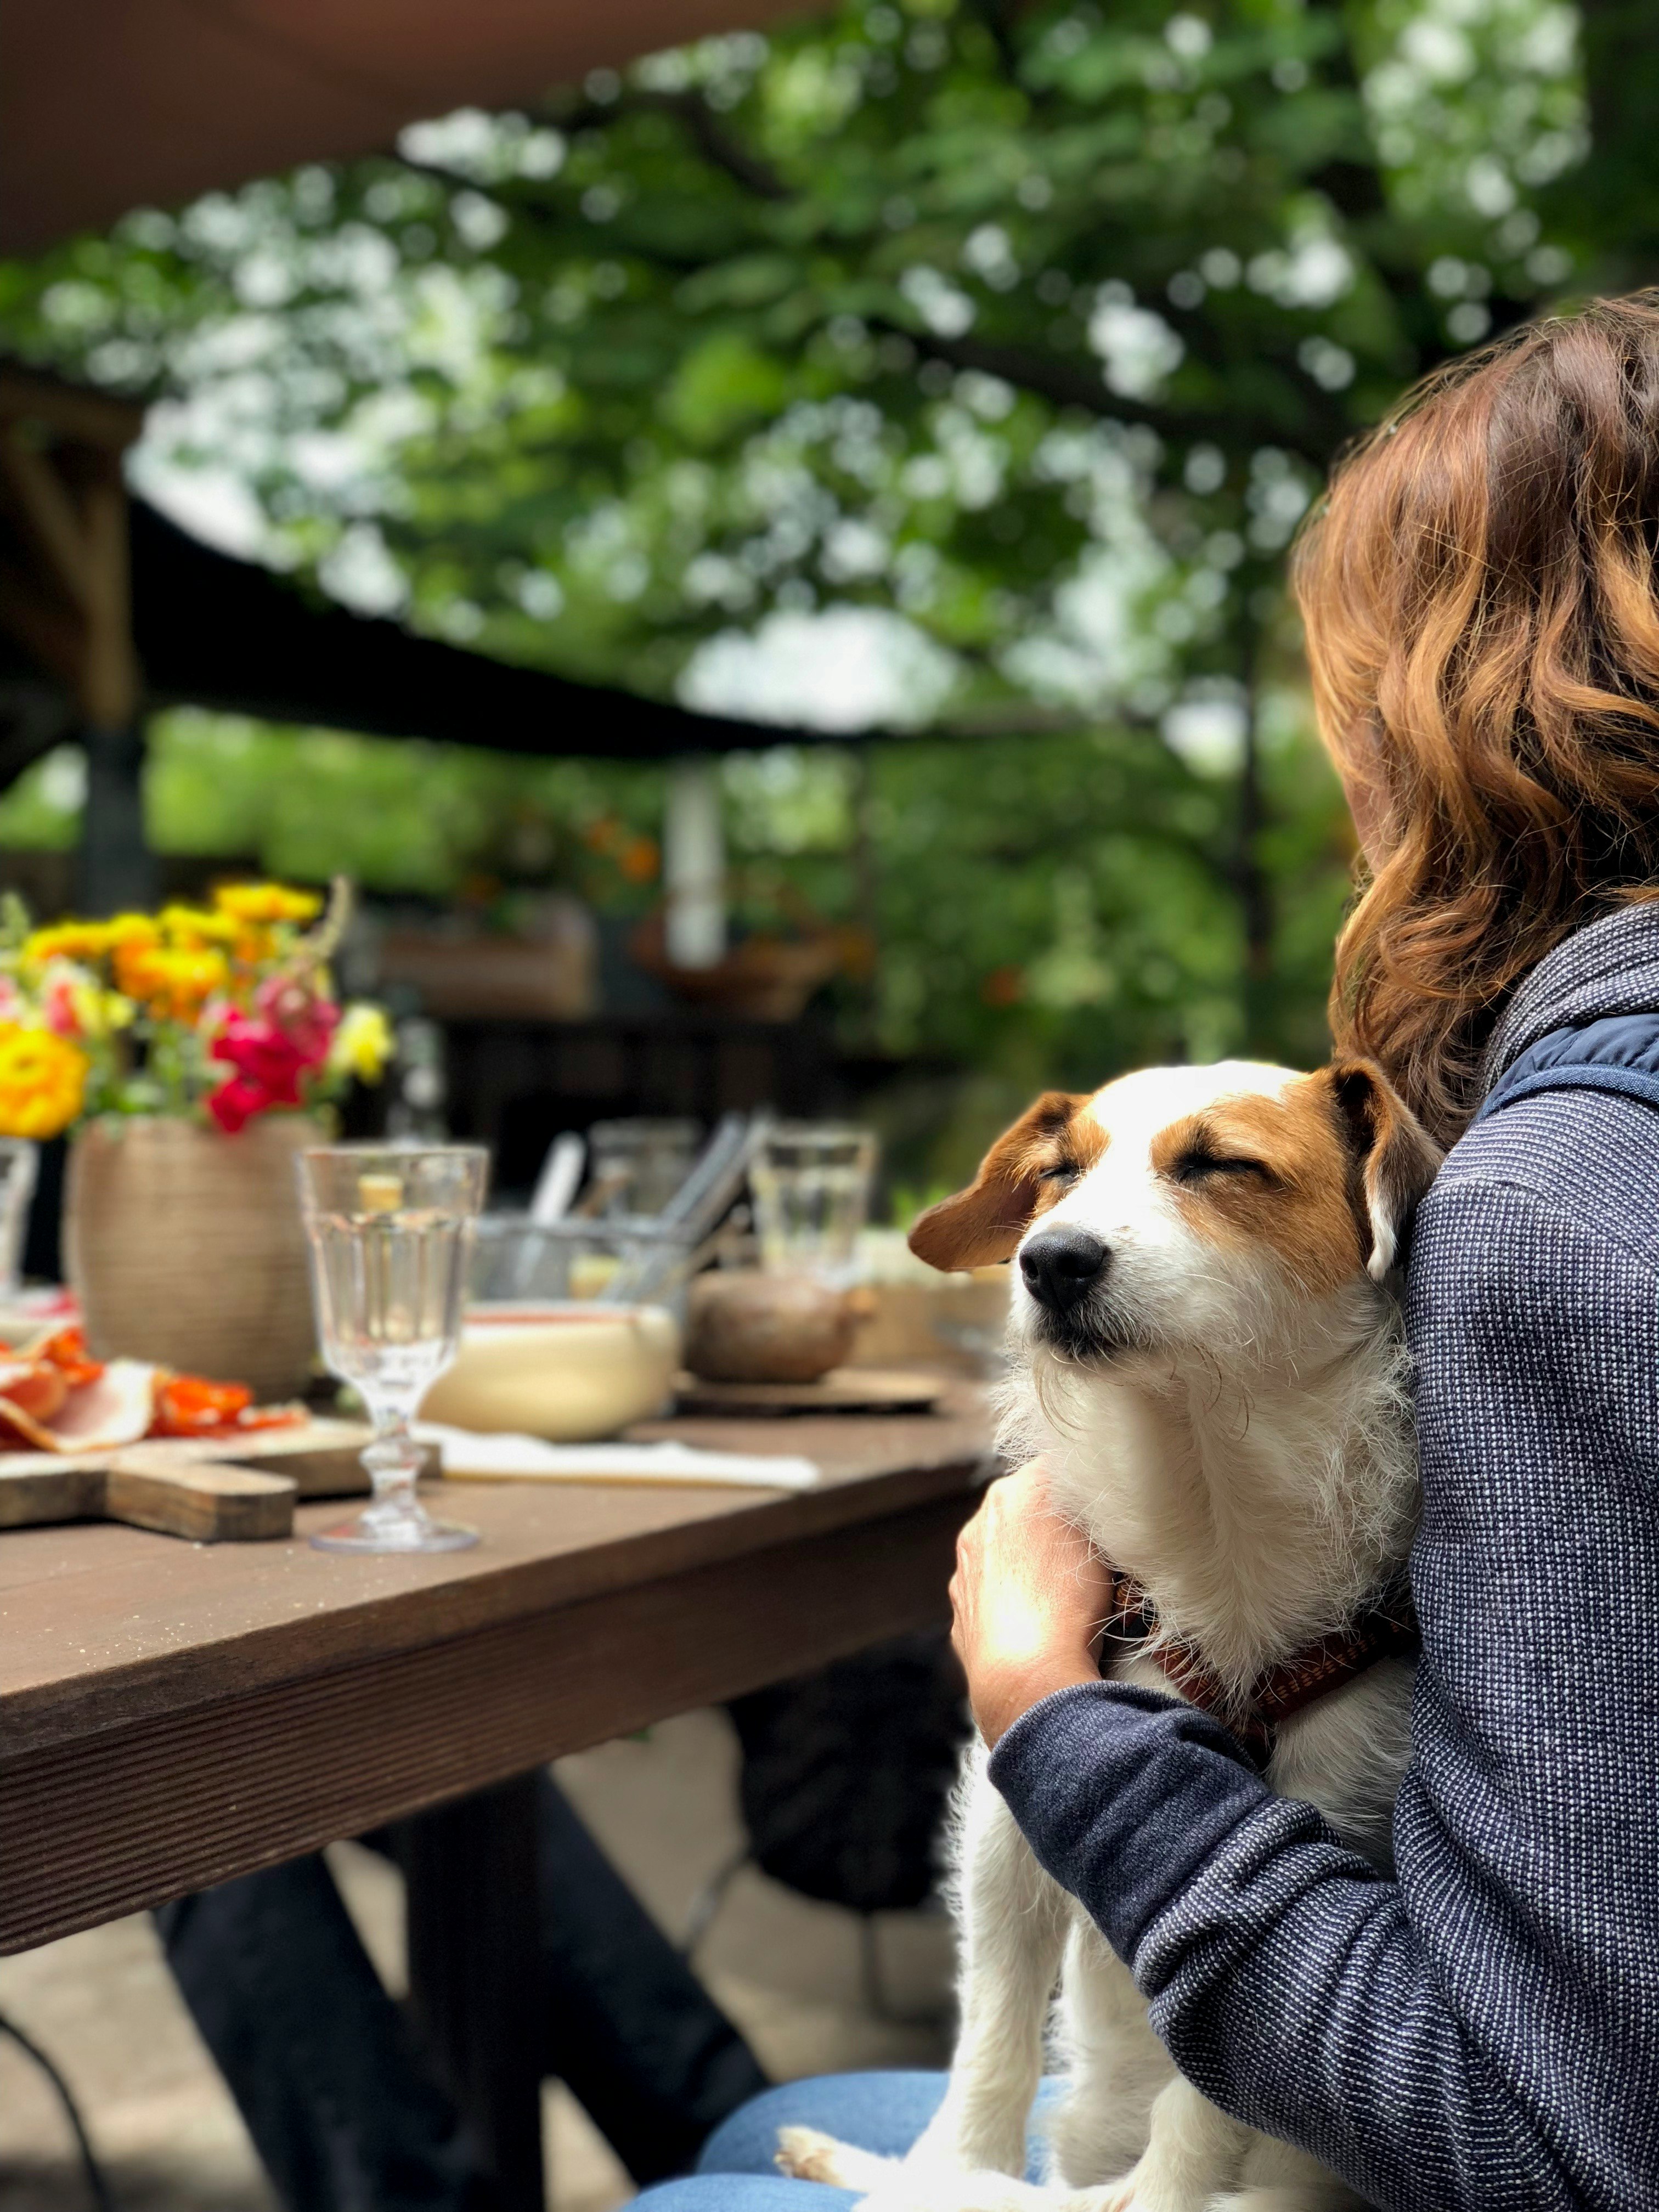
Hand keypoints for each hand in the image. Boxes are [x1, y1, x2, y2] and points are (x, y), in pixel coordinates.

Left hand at [950, 1459, 1112, 1746]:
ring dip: (1029, 1565)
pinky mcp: (961, 1611)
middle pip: (1024, 1511)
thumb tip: (1089, 1495)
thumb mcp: (1097, 1536)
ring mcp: (965, 1569)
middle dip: (1053, 1527)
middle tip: (1089, 1556)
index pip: (1054, 1469)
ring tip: (1064, 1596)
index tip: (1104, 1514)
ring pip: (1005, 1554)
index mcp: (1011, 1492)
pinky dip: (1014, 1602)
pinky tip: (1037, 1623)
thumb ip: (1088, 1506)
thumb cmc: (1068, 1599)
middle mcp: (980, 1523)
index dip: (1083, 1489)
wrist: (1025, 1671)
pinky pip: (994, 1596)